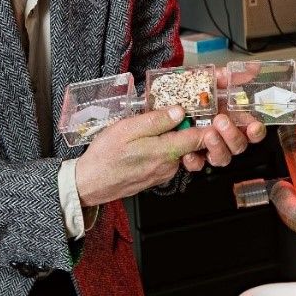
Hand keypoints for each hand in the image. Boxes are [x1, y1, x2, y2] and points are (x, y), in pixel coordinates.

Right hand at [75, 107, 205, 206]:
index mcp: (164, 152)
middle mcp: (168, 165)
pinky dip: (161, 148)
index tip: (204, 111)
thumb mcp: (127, 129)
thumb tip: (179, 112)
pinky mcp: (156, 178)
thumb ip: (156, 120)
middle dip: (183, 126)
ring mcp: (163, 173)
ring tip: (149, 128)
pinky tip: (145, 143)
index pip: (198, 138)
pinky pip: (167, 159)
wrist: (90, 183)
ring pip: (177, 150)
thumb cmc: (105, 155)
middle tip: (168, 113)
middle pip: (189, 143)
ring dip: (169, 137)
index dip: (205, 123)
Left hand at [179, 63, 267, 171]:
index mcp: (229, 116)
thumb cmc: (182, 92)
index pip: (251, 129)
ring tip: (207, 134)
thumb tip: (252, 68)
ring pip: (222, 157)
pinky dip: (195, 160)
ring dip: (218, 147)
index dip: (256, 131)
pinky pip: (198, 164)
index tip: (253, 126)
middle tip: (221, 121)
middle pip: (239, 145)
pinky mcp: (191, 156)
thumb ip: (225, 76)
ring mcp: (207, 146)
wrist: (154, 104)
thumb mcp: (203, 79)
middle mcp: (221, 134)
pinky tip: (188, 153)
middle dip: (233, 135)